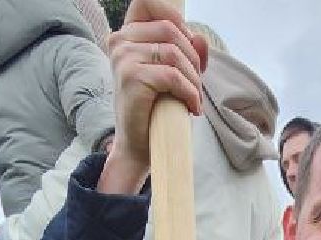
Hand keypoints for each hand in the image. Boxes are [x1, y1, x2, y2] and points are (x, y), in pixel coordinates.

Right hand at [96, 0, 208, 195]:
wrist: (140, 144)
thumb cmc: (157, 107)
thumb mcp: (177, 73)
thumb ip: (189, 51)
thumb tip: (200, 38)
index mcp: (127, 34)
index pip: (148, 2)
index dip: (175, 17)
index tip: (188, 45)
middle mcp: (120, 41)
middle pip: (171, 29)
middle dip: (192, 58)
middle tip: (195, 84)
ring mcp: (123, 57)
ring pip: (174, 53)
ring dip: (193, 78)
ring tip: (193, 98)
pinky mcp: (131, 77)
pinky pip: (173, 76)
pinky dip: (190, 92)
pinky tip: (192, 107)